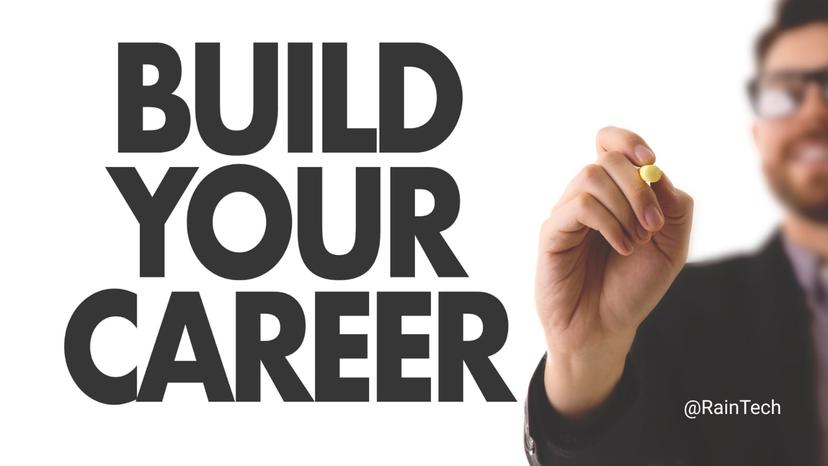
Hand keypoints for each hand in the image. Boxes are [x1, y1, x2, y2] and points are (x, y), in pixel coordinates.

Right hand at [535, 127, 692, 417]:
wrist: (605, 328)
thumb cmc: (633, 288)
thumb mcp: (671, 246)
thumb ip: (674, 206)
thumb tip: (657, 172)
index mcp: (614, 194)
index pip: (610, 143)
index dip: (628, 141)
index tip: (650, 160)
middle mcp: (587, 197)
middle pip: (608, 158)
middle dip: (639, 187)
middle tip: (653, 225)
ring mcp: (567, 213)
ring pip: (592, 176)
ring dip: (625, 207)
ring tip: (636, 242)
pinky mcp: (552, 231)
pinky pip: (580, 205)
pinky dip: (609, 222)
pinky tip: (623, 247)